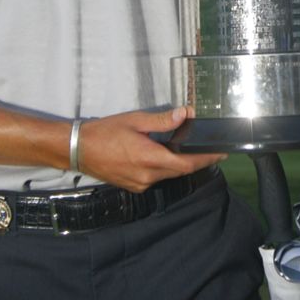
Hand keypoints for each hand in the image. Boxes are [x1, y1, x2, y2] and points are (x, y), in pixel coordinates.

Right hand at [76, 107, 224, 192]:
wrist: (78, 149)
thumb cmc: (104, 132)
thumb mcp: (135, 120)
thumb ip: (162, 120)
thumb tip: (185, 114)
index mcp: (149, 158)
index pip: (187, 164)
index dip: (206, 160)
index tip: (221, 154)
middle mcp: (147, 176)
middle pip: (180, 171)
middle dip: (197, 161)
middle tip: (212, 150)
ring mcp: (140, 184)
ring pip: (168, 175)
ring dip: (180, 164)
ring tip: (191, 150)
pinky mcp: (133, 186)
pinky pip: (156, 178)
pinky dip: (165, 168)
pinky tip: (167, 156)